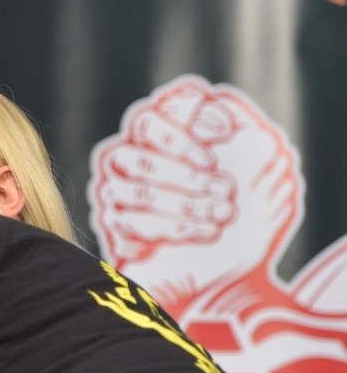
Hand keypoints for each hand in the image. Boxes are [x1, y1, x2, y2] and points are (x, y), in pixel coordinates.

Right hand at [89, 75, 299, 313]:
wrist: (234, 271)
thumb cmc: (245, 210)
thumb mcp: (256, 159)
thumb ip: (237, 124)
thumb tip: (208, 101)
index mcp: (159, 140)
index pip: (150, 121)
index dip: (180, 133)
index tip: (218, 147)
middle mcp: (130, 164)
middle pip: (139, 157)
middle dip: (186, 175)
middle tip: (225, 191)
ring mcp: (117, 196)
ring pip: (135, 190)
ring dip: (184, 204)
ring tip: (220, 216)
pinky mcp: (116, 230)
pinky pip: (131, 223)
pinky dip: (173, 229)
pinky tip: (203, 234)